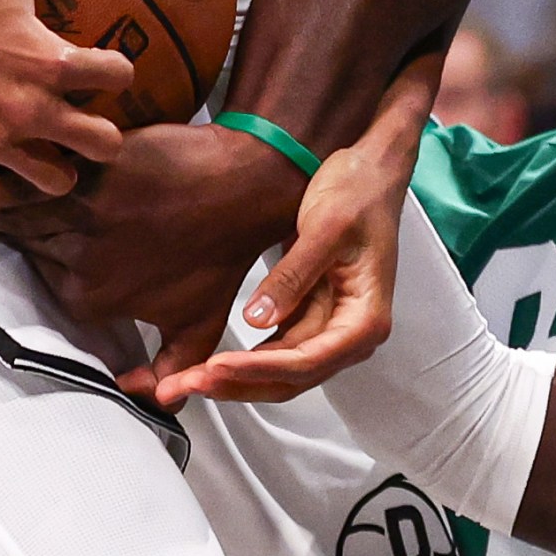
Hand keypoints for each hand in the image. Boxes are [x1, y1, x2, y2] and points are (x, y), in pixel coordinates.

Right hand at [0, 0, 133, 193]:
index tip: (104, 62)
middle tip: (87, 117)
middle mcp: (28, 110)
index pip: (121, 77)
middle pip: (106, 146)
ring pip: (54, 180)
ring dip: (55, 162)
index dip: (118, 67)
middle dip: (104, 133)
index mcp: (51, 63)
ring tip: (46, 143)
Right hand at [0, 121, 303, 369]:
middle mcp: (78, 261)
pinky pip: (27, 169)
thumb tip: (143, 402)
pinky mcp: (88, 170)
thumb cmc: (223, 254)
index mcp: (89, 298)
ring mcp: (80, 213)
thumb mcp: (198, 328)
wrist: (247, 188)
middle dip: (9, 220)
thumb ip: (167, 372)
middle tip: (9, 199)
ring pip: (5, 203)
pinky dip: (13, 162)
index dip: (32, 249)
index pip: (31, 273)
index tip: (38, 231)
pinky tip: (15, 154)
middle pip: (14, 237)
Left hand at [154, 128, 409, 407]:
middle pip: (290, 377)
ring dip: (235, 378)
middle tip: (186, 385)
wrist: (370, 171)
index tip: (217, 366)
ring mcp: (330, 327)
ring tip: (185, 380)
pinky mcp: (310, 316)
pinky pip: (274, 349)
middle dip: (237, 385)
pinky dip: (243, 359)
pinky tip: (208, 363)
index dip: (259, 368)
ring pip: (278, 370)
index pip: (307, 360)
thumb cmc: (361, 193)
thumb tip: (259, 318)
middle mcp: (350, 333)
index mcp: (365, 318)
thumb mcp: (325, 228)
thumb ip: (293, 276)